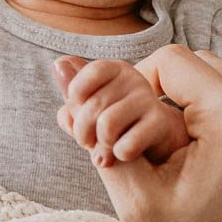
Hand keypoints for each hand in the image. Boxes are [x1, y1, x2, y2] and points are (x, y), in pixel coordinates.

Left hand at [54, 58, 190, 168]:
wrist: (159, 146)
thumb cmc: (120, 125)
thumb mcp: (91, 109)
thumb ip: (74, 91)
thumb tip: (59, 64)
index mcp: (117, 70)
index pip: (88, 73)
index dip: (76, 94)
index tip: (78, 107)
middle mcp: (135, 80)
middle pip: (90, 106)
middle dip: (82, 134)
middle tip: (89, 143)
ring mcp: (150, 101)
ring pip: (106, 125)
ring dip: (100, 147)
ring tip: (106, 152)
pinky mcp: (162, 124)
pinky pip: (125, 145)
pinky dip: (118, 156)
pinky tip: (124, 155)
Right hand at [57, 45, 221, 221]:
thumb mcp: (137, 202)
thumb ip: (99, 124)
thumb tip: (61, 68)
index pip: (174, 61)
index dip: (140, 86)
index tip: (131, 127)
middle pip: (213, 68)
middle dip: (178, 96)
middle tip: (156, 143)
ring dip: (213, 109)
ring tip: (192, 159)